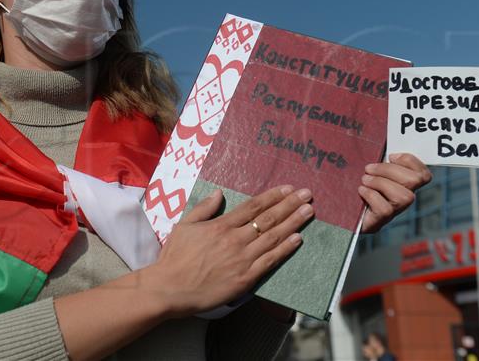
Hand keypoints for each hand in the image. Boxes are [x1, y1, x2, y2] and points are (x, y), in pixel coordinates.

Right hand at [144, 185, 313, 317]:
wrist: (170, 289)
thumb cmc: (174, 258)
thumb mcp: (184, 226)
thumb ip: (204, 208)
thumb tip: (219, 193)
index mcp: (221, 225)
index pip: (253, 206)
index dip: (273, 196)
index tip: (288, 189)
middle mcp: (235, 239)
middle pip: (268, 218)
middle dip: (290, 204)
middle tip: (307, 194)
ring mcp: (242, 258)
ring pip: (274, 236)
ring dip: (294, 222)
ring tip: (309, 211)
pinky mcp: (246, 278)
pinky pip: (270, 260)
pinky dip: (285, 248)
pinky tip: (298, 238)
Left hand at [359, 152, 431, 232]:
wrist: (340, 208)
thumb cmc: (353, 183)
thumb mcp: (367, 168)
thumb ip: (379, 158)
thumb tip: (385, 148)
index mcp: (403, 183)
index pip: (423, 175)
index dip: (411, 161)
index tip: (391, 156)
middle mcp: (403, 198)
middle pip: (415, 181)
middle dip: (390, 170)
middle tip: (369, 168)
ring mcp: (394, 211)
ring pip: (403, 196)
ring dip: (380, 183)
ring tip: (364, 180)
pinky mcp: (381, 220)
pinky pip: (386, 208)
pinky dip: (371, 195)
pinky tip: (361, 191)